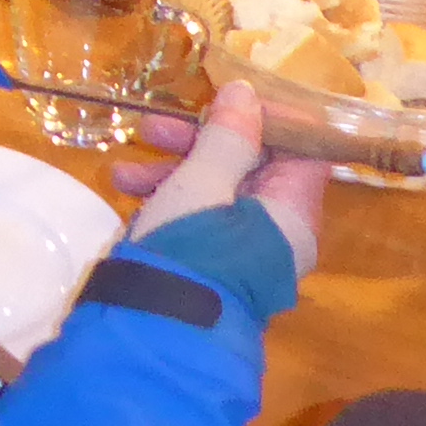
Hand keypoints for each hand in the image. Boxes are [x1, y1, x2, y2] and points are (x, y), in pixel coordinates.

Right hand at [116, 78, 327, 280]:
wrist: (156, 332)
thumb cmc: (190, 248)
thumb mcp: (202, 182)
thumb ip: (225, 136)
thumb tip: (245, 93)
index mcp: (292, 212)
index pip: (302, 149)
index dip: (266, 117)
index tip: (222, 100)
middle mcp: (278, 232)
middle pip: (252, 166)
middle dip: (199, 141)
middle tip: (153, 128)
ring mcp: (245, 250)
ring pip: (218, 191)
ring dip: (173, 169)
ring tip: (122, 169)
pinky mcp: (214, 263)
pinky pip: (202, 217)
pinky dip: (170, 199)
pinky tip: (127, 193)